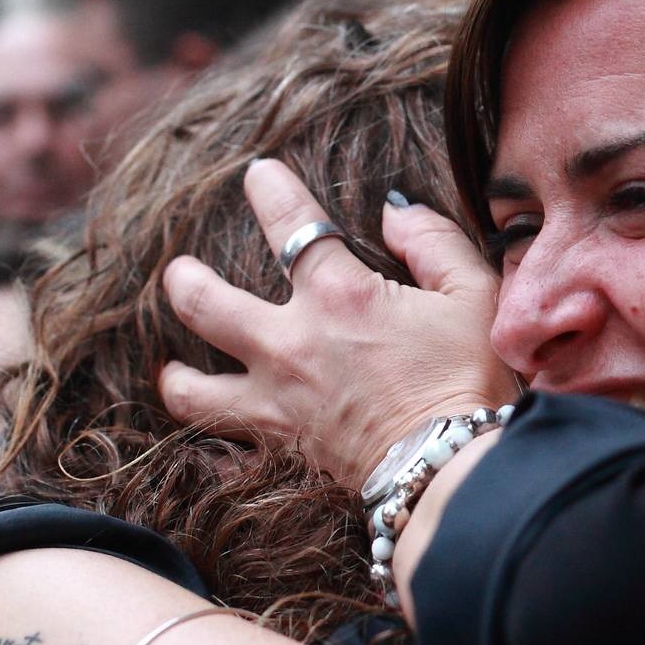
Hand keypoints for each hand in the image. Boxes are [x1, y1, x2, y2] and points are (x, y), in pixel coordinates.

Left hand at [159, 159, 517, 484]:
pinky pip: (221, 445)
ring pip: (190, 388)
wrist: (453, 468)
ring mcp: (277, 402)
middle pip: (204, 303)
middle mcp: (291, 344)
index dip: (269, 190)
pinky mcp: (281, 449)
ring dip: (176, 373)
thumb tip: (395, 211)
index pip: (289, 223)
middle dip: (185, 280)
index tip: (258, 175)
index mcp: (339, 296)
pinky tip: (213, 430)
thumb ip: (432, 241)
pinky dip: (210, 437)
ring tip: (173, 367)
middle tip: (180, 272)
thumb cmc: (468, 379)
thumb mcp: (472, 294)